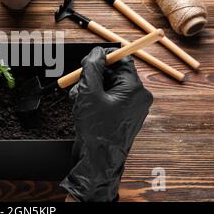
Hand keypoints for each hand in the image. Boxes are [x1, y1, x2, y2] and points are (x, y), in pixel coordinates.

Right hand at [60, 47, 152, 201]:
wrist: (97, 161)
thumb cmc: (96, 130)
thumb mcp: (89, 92)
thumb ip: (92, 67)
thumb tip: (96, 52)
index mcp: (134, 89)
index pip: (123, 60)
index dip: (104, 57)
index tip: (88, 59)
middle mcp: (136, 97)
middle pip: (113, 73)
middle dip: (92, 76)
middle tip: (77, 81)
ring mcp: (130, 108)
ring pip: (108, 86)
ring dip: (90, 88)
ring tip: (77, 99)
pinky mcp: (121, 116)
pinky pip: (108, 99)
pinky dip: (94, 99)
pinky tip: (82, 107)